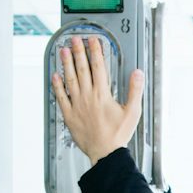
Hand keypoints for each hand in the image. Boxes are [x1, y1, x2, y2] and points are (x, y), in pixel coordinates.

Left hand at [51, 36, 143, 165]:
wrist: (105, 153)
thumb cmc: (118, 135)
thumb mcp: (132, 112)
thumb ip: (135, 90)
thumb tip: (137, 73)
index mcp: (102, 94)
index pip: (98, 67)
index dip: (95, 51)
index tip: (93, 40)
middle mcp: (88, 96)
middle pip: (82, 69)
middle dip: (78, 52)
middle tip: (75, 39)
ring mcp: (77, 105)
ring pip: (70, 79)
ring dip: (66, 64)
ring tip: (63, 51)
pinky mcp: (69, 115)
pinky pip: (61, 97)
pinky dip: (57, 86)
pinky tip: (55, 76)